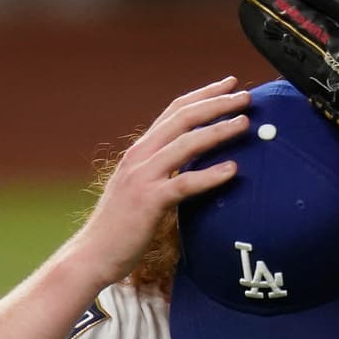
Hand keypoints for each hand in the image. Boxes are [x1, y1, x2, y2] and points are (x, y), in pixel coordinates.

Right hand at [66, 76, 249, 285]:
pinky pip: (184, 183)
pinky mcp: (149, 202)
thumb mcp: (142, 187)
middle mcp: (140, 156)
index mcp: (140, 151)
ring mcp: (142, 177)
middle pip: (183, 118)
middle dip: (216, 103)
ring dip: (218, 130)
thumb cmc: (122, 226)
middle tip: (245, 96)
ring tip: (245, 123)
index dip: (203, 95)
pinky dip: (210, 175)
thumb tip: (192, 162)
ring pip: (186, 144)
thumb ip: (162, 170)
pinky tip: (232, 170)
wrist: (93, 254)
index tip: (229, 85)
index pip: (174, 111)